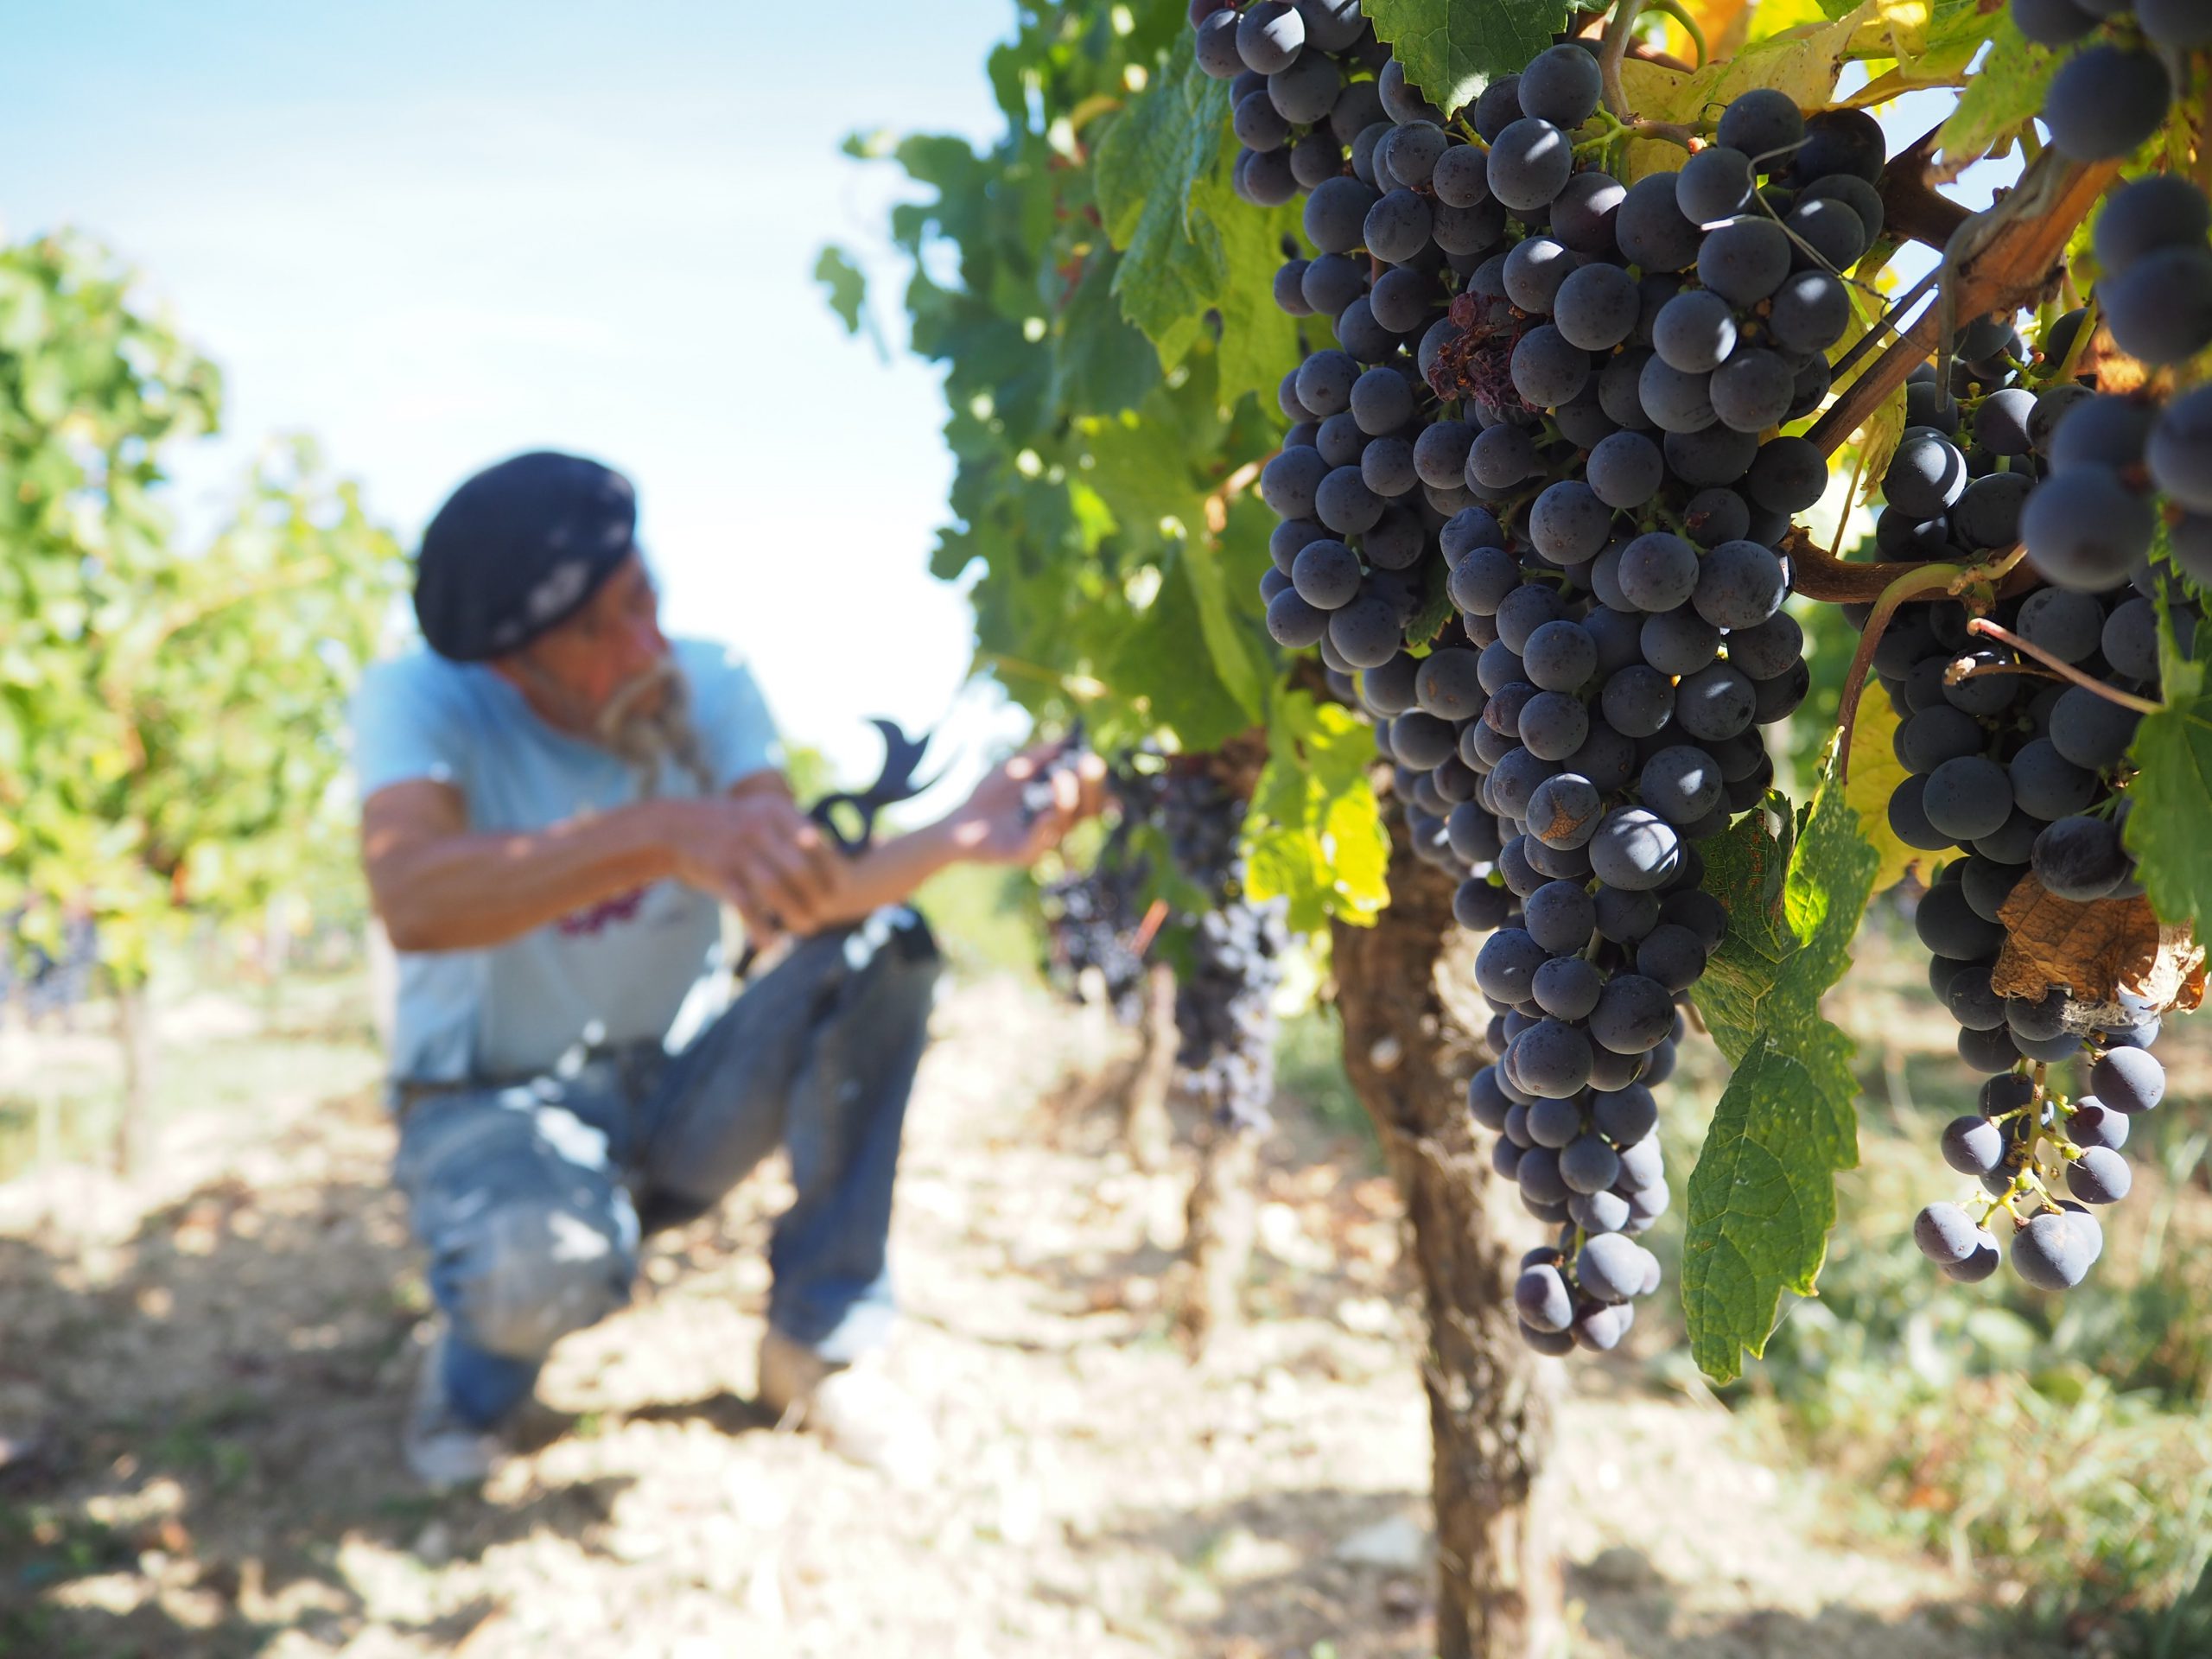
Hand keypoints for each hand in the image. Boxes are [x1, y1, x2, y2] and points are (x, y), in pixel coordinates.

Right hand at [661, 793, 848, 937]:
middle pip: (799, 869)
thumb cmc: (727, 825)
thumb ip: (789, 826)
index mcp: (775, 811)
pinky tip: (771, 943)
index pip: (815, 843)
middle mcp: (759, 828)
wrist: (673, 827)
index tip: (840, 891)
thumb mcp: (759, 812)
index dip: (831, 870)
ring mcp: (738, 850)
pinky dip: (760, 928)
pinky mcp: (720, 873)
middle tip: (825, 914)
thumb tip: (822, 845)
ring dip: (795, 913)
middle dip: (816, 896)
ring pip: (776, 889)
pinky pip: (746, 905)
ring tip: (806, 928)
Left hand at [948, 743, 1107, 865]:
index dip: (1099, 783)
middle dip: (1091, 787)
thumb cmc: (990, 794)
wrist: (960, 820)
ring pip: (1066, 823)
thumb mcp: (1015, 766)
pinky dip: (1046, 826)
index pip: (1090, 795)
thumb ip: (1040, 755)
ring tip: (1060, 777)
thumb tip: (1068, 738)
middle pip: (1087, 810)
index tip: (1096, 762)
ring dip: (1067, 799)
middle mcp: (1059, 822)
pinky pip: (1042, 842)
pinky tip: (1046, 813)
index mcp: (1061, 802)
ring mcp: (1044, 840)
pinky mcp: (1026, 854)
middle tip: (1090, 764)